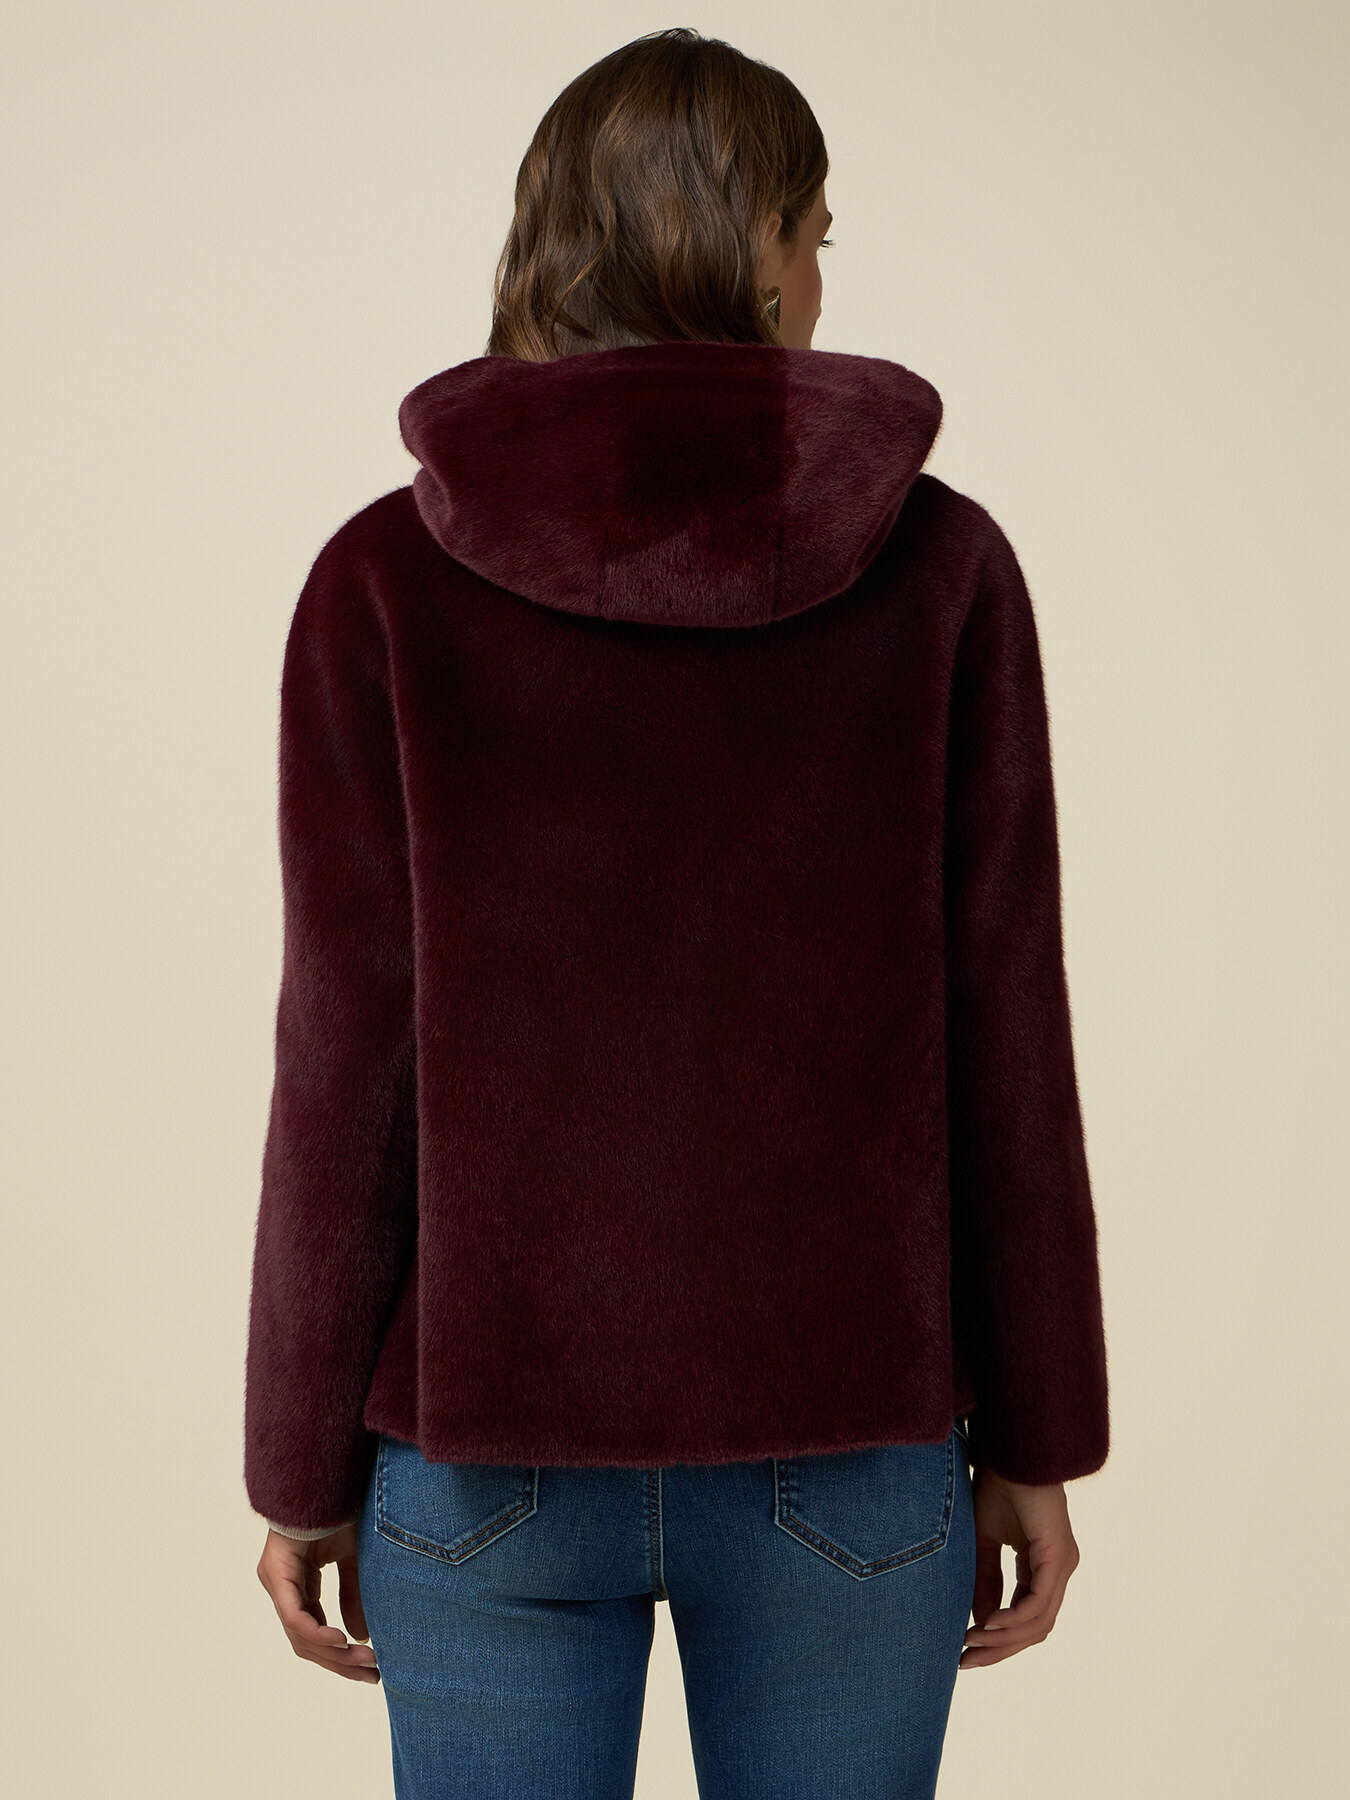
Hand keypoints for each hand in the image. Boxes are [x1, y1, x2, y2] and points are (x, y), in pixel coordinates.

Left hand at [257, 1524, 380, 1682]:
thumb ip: (353, 1596)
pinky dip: (317, 1632)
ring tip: (366, 1661)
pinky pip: (294, 1615)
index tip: (372, 1670)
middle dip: (341, 1663)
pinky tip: (341, 1641)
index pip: (315, 1633)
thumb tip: (358, 1638)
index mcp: (298, 1586)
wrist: (329, 1477)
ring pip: (300, 1636)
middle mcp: (282, 1588)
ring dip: (334, 1654)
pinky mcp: (276, 1573)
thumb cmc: (340, 1511)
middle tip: (373, 1676)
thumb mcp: (354, 1560)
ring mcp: (276, 1582)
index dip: (342, 1656)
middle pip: (307, 1643)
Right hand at [959, 1469, 1080, 1668]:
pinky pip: (1039, 1601)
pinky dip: (1015, 1618)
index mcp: (1043, 1567)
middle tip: (966, 1661)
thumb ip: (985, 1580)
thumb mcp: (982, 1541)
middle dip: (999, 1649)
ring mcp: (1062, 1565)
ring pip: (1038, 1621)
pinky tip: (989, 1624)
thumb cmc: (997, 1485)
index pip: (1027, 1618)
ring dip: (1004, 1639)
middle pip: (1034, 1628)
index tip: (965, 1651)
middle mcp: (1058, 1570)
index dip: (998, 1640)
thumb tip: (980, 1624)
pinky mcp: (1058, 1556)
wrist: (1010, 1450)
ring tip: (971, 1642)